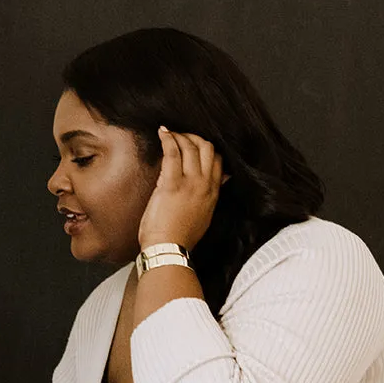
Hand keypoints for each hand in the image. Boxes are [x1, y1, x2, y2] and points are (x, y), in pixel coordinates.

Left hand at [138, 127, 225, 251]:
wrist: (168, 250)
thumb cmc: (179, 238)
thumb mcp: (202, 217)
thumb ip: (208, 198)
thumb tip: (220, 182)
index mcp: (212, 194)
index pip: (218, 161)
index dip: (207, 149)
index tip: (194, 145)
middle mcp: (205, 185)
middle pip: (207, 149)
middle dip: (195, 138)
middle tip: (182, 136)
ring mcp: (190, 183)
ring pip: (192, 147)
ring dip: (181, 136)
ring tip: (170, 133)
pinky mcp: (172, 184)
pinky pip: (173, 153)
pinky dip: (168, 139)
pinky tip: (163, 133)